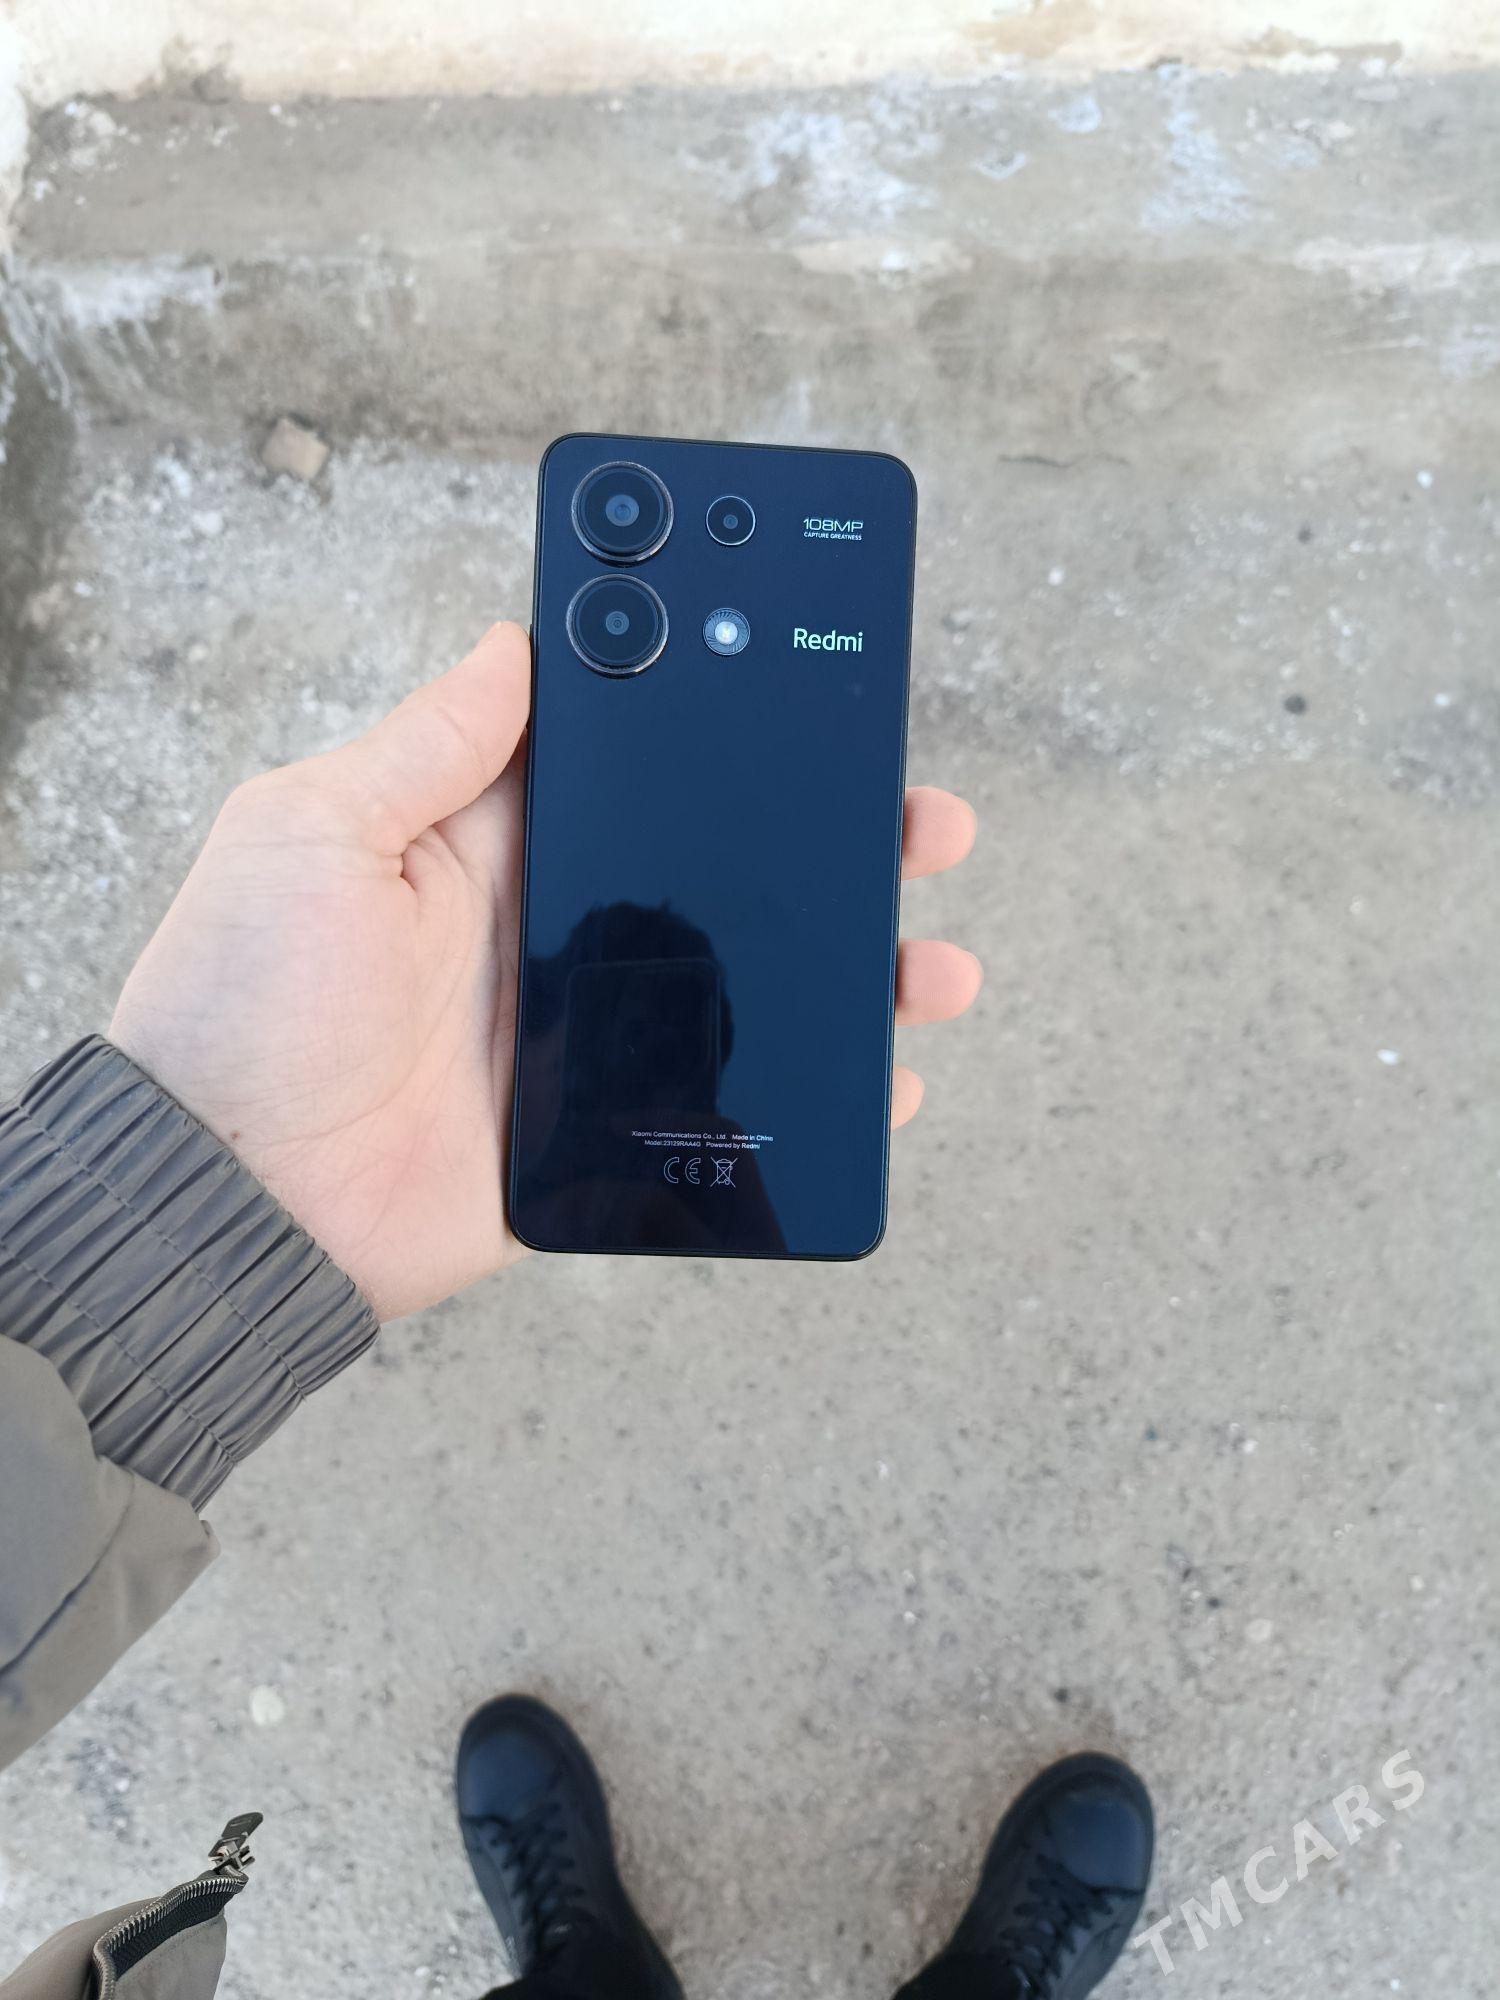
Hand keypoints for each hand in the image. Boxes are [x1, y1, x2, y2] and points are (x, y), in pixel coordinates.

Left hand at [111, 624, 980, 1319]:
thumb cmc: (239, 1004)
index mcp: (488, 843)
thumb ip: (426, 748)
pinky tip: (884, 1079)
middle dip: (822, 837)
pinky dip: (809, 1094)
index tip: (802, 676)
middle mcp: (550, 925)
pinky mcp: (595, 1123)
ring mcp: (583, 1029)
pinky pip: (727, 1100)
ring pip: (746, 980)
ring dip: (845, 963)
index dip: (713, 716)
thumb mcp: (309, 835)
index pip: (631, 760)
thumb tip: (514, 642)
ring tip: (931, 957)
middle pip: (716, 864)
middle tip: (916, 817)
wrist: (231, 1197)